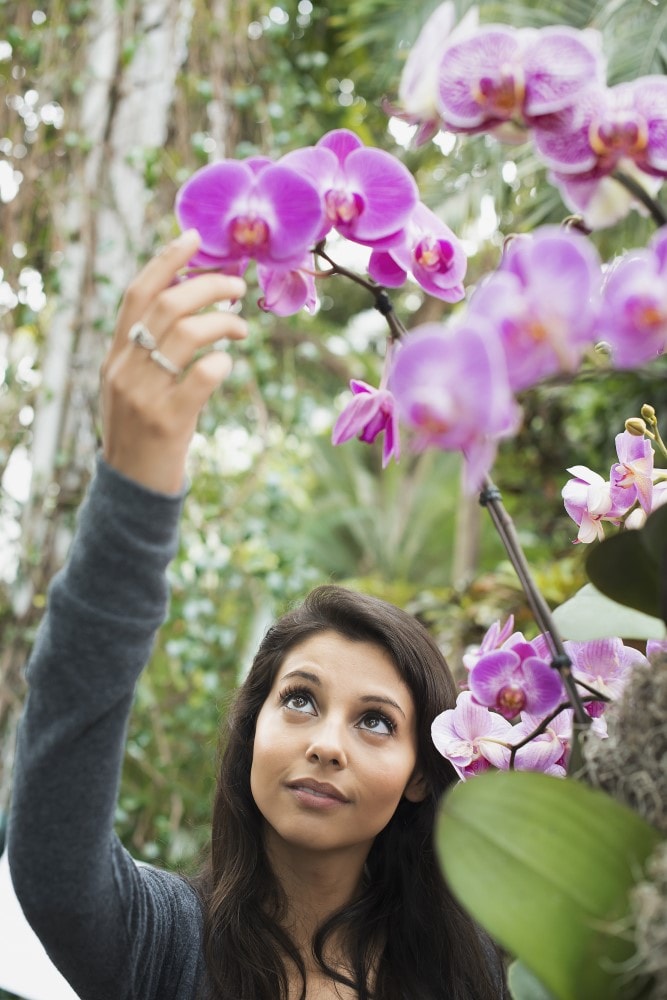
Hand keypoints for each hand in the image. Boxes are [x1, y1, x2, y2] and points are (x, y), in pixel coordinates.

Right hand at [101, 230, 247, 493]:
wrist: (132, 488)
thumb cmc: (142, 432)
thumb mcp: (132, 385)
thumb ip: (148, 349)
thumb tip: (188, 304)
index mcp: (115, 354)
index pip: (137, 293)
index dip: (166, 260)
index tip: (194, 237)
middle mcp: (124, 368)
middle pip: (168, 304)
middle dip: (209, 286)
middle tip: (237, 288)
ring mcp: (144, 394)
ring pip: (188, 333)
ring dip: (224, 321)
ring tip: (241, 327)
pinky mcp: (168, 420)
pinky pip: (202, 375)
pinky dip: (221, 362)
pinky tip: (227, 364)